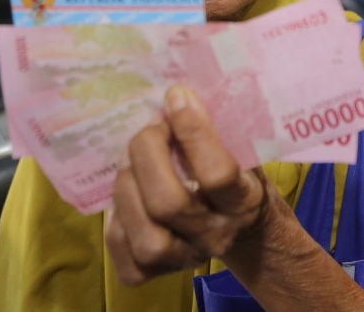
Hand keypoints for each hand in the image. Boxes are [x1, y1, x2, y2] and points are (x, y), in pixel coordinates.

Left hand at [105, 85, 269, 285]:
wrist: (246, 229)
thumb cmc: (242, 174)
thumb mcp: (244, 149)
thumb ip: (218, 127)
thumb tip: (177, 90)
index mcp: (244, 201)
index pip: (218, 173)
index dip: (192, 130)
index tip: (177, 96)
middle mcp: (215, 236)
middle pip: (169, 204)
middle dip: (148, 155)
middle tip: (150, 128)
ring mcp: (185, 258)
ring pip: (144, 234)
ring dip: (128, 186)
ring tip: (132, 160)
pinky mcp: (156, 272)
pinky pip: (123, 253)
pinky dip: (116, 220)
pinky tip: (128, 195)